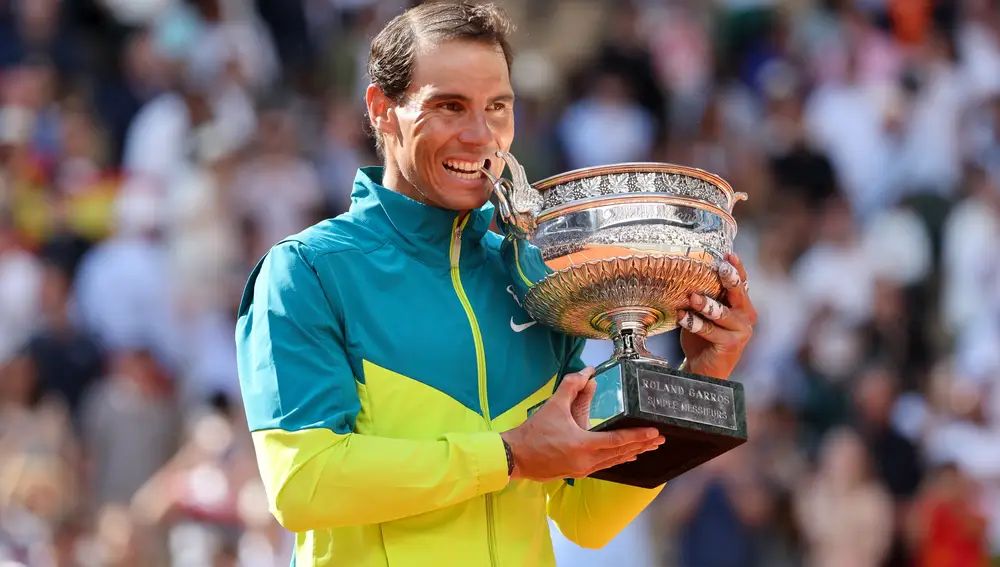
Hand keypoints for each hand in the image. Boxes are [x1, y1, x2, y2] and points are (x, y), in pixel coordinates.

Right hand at [501, 368, 664, 481]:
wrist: (516, 456)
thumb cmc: (534, 432)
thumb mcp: (553, 405)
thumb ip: (571, 386)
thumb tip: (588, 372)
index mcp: (584, 445)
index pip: (618, 441)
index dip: (638, 436)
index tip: (655, 432)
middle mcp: (587, 461)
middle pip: (622, 453)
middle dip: (642, 445)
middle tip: (660, 439)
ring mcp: (583, 469)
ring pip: (615, 461)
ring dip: (633, 453)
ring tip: (649, 448)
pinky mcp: (578, 472)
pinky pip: (605, 465)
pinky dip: (618, 459)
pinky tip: (626, 456)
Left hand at [677, 253, 756, 379]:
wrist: (703, 367)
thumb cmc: (702, 336)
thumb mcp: (703, 312)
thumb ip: (703, 296)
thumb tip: (686, 274)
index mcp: (741, 304)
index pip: (741, 282)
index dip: (737, 268)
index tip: (729, 254)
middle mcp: (745, 316)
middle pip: (738, 293)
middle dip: (729, 279)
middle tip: (720, 268)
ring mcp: (741, 331)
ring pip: (723, 313)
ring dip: (706, 304)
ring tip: (692, 297)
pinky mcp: (732, 345)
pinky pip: (711, 331)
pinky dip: (695, 324)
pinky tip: (682, 317)